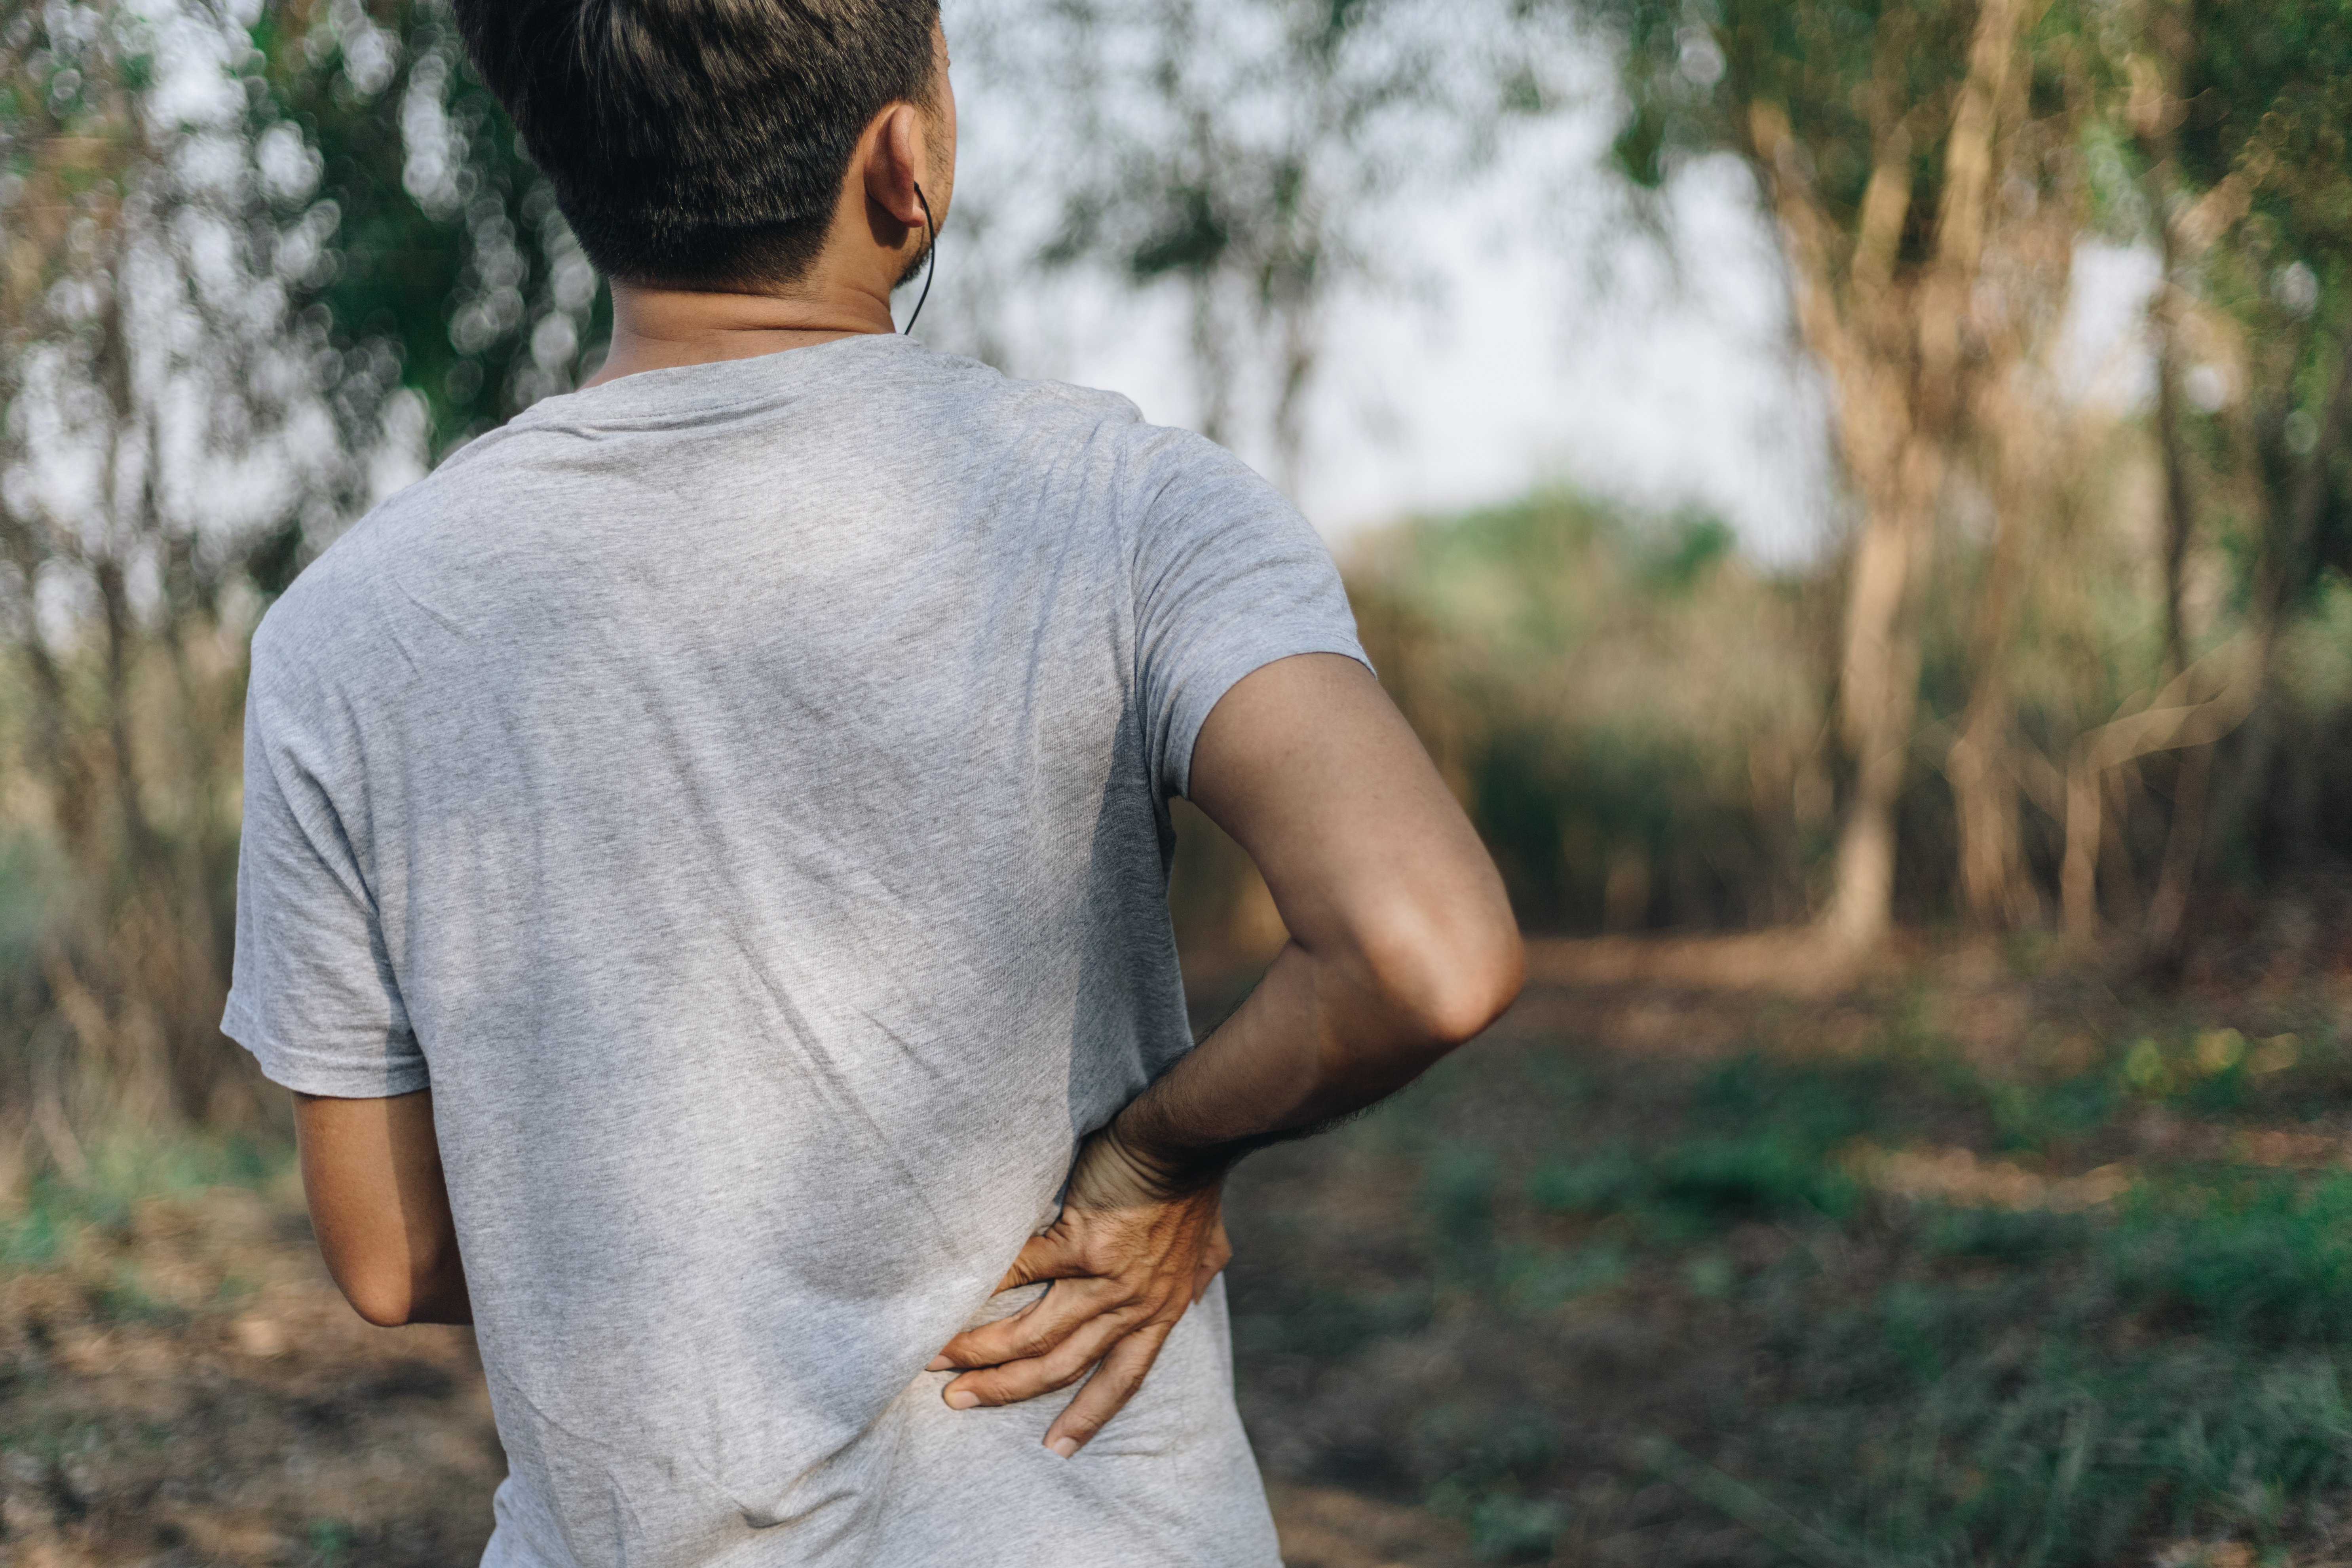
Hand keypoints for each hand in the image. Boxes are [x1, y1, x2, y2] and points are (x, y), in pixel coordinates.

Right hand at [926, 1124, 1231, 1456]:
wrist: (1188, 1138)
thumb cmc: (1194, 1185)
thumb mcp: (1208, 1246)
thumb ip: (1199, 1272)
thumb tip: (1199, 1288)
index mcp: (1161, 1312)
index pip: (1123, 1379)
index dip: (1089, 1417)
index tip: (1057, 1450)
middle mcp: (1134, 1306)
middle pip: (1063, 1367)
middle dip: (1007, 1389)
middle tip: (960, 1401)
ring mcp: (1109, 1277)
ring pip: (1037, 1333)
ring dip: (984, 1351)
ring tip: (940, 1358)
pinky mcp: (1084, 1240)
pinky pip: (1025, 1272)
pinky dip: (990, 1287)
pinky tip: (954, 1295)